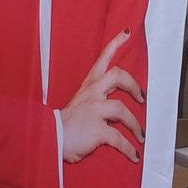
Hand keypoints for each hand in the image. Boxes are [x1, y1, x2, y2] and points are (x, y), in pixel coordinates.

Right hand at [60, 31, 143, 163]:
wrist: (47, 141)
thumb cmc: (60, 127)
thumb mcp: (76, 108)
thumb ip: (92, 105)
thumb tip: (109, 114)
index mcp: (86, 89)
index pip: (101, 61)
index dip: (114, 46)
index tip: (125, 33)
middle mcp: (90, 95)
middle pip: (117, 76)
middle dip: (134, 85)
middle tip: (141, 97)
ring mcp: (93, 111)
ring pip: (123, 110)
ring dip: (135, 125)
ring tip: (140, 135)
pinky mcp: (97, 129)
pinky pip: (119, 138)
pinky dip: (129, 148)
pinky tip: (134, 154)